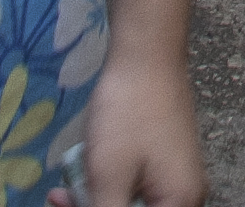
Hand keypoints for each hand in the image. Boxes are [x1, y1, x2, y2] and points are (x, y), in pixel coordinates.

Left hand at [58, 46, 206, 205]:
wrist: (146, 53)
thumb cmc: (129, 114)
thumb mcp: (109, 178)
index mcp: (179, 206)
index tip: (77, 204)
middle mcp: (185, 197)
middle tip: (59, 202)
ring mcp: (176, 176)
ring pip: (132, 206)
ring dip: (96, 203)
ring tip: (60, 193)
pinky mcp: (164, 159)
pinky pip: (134, 188)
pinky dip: (107, 187)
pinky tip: (80, 175)